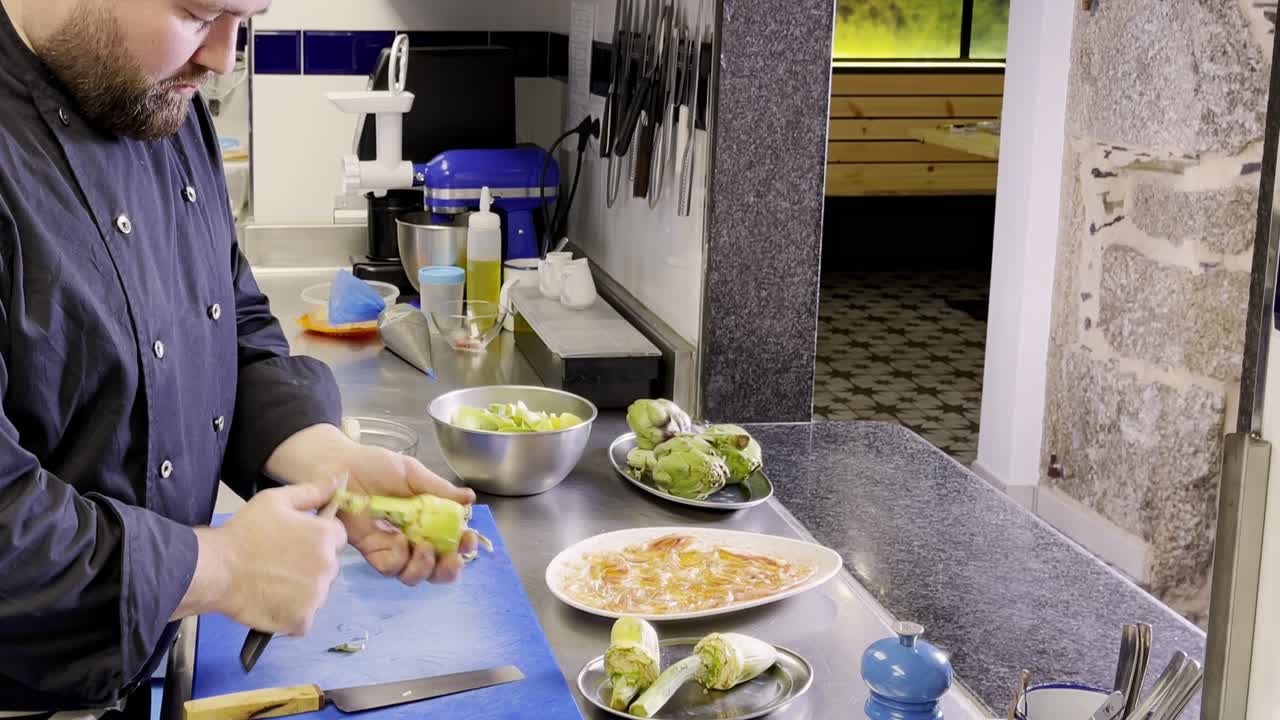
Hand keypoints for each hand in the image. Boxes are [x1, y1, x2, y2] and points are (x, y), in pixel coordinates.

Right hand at [216, 478, 347, 635]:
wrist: (216, 570)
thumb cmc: (244, 532)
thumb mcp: (276, 500)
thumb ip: (312, 491)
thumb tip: (338, 480)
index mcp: (326, 536)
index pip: (337, 537)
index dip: (316, 538)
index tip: (294, 542)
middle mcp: (328, 567)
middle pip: (329, 566)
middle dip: (311, 564)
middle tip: (280, 562)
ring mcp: (316, 596)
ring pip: (317, 592)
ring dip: (303, 590)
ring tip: (273, 582)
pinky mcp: (302, 620)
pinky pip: (304, 617)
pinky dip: (291, 613)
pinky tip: (272, 601)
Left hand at [265, 424, 478, 586]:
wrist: (340, 464)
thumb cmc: (375, 465)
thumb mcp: (412, 473)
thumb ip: (439, 489)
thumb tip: (470, 499)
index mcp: (427, 519)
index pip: (450, 541)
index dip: (462, 546)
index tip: (469, 539)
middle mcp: (411, 537)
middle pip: (435, 567)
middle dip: (448, 570)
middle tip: (453, 559)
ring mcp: (391, 546)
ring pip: (412, 574)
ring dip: (424, 568)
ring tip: (425, 549)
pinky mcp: (369, 549)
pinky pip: (388, 566)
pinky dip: (398, 560)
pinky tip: (399, 542)